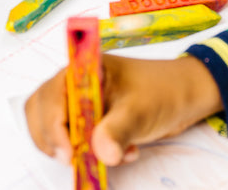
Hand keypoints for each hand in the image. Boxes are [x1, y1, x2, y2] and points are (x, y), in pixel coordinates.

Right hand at [25, 54, 223, 165]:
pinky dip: (87, 152)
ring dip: (70, 147)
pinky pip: (73, 138)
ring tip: (99, 154)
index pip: (50, 94)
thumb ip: (118, 131)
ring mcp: (81, 101)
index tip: (69, 151)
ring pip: (52, 126)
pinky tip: (117, 152)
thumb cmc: (163, 91)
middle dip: (54, 138)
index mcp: (84, 69)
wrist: (186, 96)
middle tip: (73, 158)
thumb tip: (102, 153)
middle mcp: (76, 83)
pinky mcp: (89, 118)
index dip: (52, 123)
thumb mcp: (140, 110)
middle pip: (41, 110)